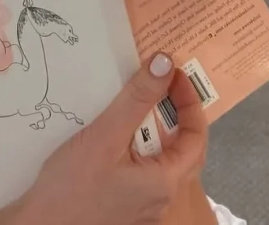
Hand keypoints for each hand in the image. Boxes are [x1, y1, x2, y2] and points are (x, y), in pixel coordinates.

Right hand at [0, 51, 207, 224]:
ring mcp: (144, 205)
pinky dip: (143, 145)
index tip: (174, 73)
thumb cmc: (72, 185)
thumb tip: (165, 63)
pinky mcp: (126, 205)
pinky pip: (146, 170)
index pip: (196, 136)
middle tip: (166, 82)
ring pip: (164, 160)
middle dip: (180, 113)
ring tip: (145, 101)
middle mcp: (162, 198)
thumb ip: (137, 98)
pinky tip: (122, 132)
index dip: (189, 101)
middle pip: (185, 149)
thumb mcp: (106, 134)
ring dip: (160, 128)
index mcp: (166, 182)